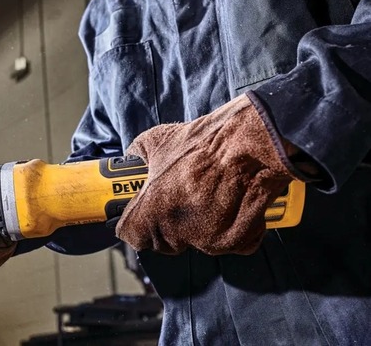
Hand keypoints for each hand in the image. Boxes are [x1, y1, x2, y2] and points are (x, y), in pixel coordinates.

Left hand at [116, 94, 297, 255]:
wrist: (250, 145)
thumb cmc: (204, 143)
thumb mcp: (157, 140)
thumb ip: (139, 155)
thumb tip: (134, 158)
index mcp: (153, 211)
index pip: (132, 235)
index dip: (134, 223)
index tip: (138, 215)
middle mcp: (178, 231)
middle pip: (163, 241)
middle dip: (166, 225)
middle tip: (177, 201)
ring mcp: (208, 240)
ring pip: (195, 242)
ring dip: (198, 226)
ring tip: (207, 197)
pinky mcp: (237, 242)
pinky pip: (226, 243)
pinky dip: (229, 229)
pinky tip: (231, 205)